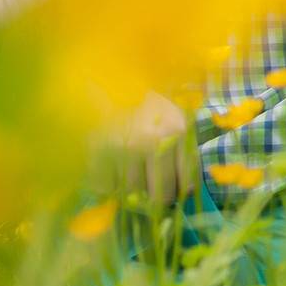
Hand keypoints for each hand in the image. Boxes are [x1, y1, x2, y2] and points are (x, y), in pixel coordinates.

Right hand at [109, 92, 197, 206]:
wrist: (108, 84)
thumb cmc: (147, 105)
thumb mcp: (175, 119)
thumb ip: (185, 151)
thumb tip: (189, 191)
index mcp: (177, 132)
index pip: (185, 182)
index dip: (179, 194)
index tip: (173, 195)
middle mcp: (151, 142)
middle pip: (160, 195)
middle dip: (157, 201)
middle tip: (152, 198)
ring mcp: (122, 149)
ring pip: (132, 193)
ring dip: (132, 192)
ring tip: (130, 177)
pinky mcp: (96, 152)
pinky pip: (105, 187)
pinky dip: (108, 186)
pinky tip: (112, 171)